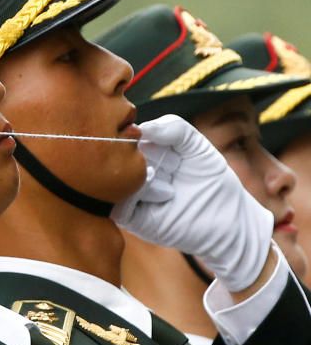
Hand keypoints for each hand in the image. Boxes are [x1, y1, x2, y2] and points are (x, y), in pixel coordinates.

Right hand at [111, 114, 272, 291]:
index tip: (162, 138)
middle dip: (145, 152)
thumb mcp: (195, 143)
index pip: (121, 134)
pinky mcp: (129, 217)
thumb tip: (140, 128)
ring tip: (172, 178)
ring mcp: (124, 194)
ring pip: (116, 175)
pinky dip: (139, 189)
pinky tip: (162, 189)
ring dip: (143, 171)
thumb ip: (173, 126)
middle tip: (174, 162)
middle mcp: (125, 172)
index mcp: (136, 153)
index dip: (140, 133)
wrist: (228, 218)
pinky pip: (118, 200)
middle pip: (117, 153)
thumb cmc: (210, 179)